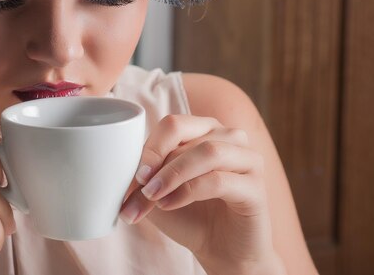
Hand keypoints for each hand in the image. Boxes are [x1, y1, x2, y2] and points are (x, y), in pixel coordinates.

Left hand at [119, 114, 282, 273]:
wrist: (221, 251)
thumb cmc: (189, 215)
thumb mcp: (157, 192)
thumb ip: (142, 175)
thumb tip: (116, 168)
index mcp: (205, 130)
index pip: (172, 124)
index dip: (149, 148)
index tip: (135, 176)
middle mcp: (230, 137)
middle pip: (185, 132)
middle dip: (156, 163)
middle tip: (140, 188)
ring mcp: (248, 160)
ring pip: (206, 152)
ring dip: (172, 174)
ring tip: (153, 196)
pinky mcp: (257, 187)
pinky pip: (218, 180)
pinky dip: (188, 191)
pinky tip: (170, 204)